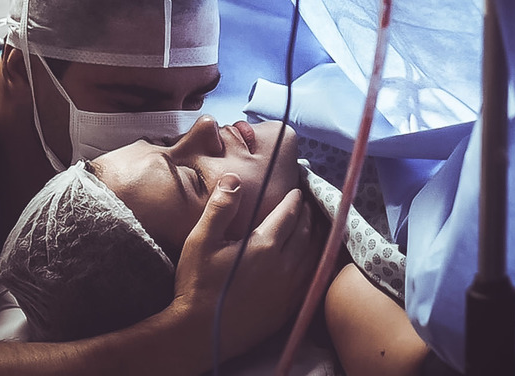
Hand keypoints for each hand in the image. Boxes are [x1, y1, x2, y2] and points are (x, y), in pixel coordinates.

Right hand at [171, 177, 317, 364]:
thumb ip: (220, 208)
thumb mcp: (200, 242)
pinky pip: (312, 279)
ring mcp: (288, 289)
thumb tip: (234, 179)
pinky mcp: (288, 308)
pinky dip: (317, 264)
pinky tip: (315, 260)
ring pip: (313, 255)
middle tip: (308, 204)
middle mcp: (283, 265)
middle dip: (308, 215)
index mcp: (263, 245)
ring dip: (317, 237)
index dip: (294, 200)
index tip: (297, 191)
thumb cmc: (196, 286)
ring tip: (317, 226)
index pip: (288, 215)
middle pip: (305, 233)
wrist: (198, 335)